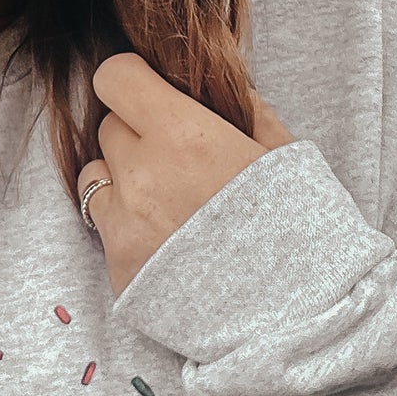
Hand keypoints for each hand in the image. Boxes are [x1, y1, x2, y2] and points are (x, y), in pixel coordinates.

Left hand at [77, 53, 294, 294]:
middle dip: (138, 134)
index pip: (115, 78)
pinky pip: (105, 227)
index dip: (132, 81)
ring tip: (167, 201)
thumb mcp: (284, 154)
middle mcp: (144, 175)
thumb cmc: (301, 230)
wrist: (299, 317)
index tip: (149, 93)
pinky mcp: (119, 267)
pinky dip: (128, 226)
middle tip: (177, 159)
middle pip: (109, 127)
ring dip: (122, 179)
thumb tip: (221, 81)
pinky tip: (169, 242)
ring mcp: (126, 224)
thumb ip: (246, 110)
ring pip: (95, 176)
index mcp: (185, 136)